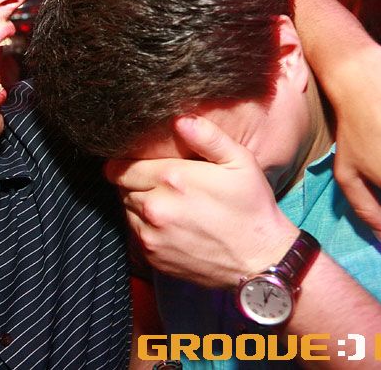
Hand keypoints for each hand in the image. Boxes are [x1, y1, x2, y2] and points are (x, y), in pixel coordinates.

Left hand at [105, 115, 297, 288]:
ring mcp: (151, 235)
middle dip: (134, 181)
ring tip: (166, 201)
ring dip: (138, 203)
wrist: (259, 261)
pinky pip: (135, 233)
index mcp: (171, 179)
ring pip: (127, 210)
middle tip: (158, 182)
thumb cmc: (251, 207)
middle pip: (122, 187)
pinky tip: (170, 223)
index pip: (121, 167)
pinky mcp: (152, 256)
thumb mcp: (240, 162)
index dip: (125, 162)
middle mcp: (155, 208)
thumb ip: (208, 137)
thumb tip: (180, 119)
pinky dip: (145, 226)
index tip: (135, 161)